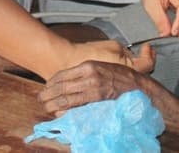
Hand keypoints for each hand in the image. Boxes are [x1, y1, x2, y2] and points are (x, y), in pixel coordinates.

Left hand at [38, 45, 155, 115]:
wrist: (137, 85)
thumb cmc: (119, 76)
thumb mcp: (101, 66)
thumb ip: (85, 72)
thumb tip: (69, 80)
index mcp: (88, 65)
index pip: (63, 74)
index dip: (51, 82)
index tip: (45, 87)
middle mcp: (88, 76)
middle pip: (62, 86)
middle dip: (48, 94)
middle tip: (40, 98)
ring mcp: (93, 89)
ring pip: (67, 98)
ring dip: (53, 104)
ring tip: (46, 107)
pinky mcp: (97, 100)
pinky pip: (77, 107)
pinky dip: (66, 111)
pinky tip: (59, 113)